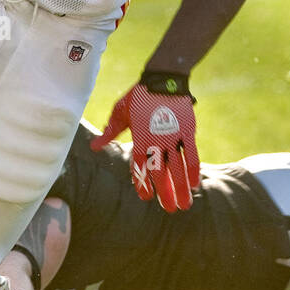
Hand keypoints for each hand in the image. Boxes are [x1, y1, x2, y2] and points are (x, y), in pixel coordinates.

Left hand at [92, 73, 199, 210]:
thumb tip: (93, 148)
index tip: (146, 197)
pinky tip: (195, 184)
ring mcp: (174, 136)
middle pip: (160, 172)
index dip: (143, 183)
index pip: (140, 167)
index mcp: (139, 138)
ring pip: (178, 167)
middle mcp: (157, 140)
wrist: (163, 78)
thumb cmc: (138, 96)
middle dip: (166, 193)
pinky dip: (193, 169)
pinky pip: (192, 154)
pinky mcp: (187, 130)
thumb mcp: (121, 112)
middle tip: (170, 210)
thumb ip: (110, 132)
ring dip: (182, 188)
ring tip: (185, 205)